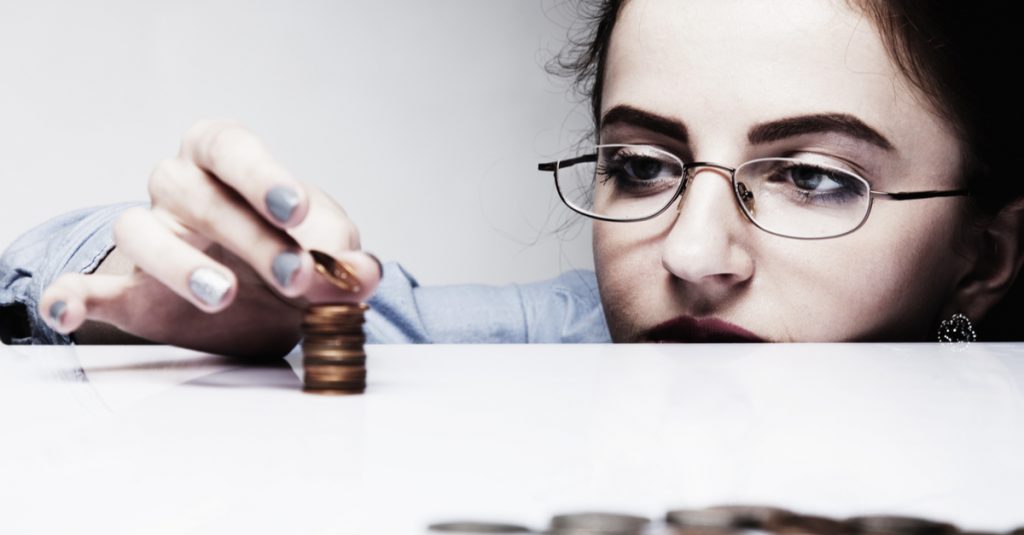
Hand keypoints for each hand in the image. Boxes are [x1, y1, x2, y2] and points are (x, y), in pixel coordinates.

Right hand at [38, 120, 381, 357]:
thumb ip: (343, 257)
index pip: (232, 146)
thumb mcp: (324, 247)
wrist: (256, 303)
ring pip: (140, 232)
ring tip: (226, 296)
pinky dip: (72, 298)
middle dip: (253, 238)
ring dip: (183, 264)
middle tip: (297, 276)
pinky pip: (86, 288)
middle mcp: (179, 186)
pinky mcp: (128, 290)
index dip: (262, 175)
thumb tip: (363, 275)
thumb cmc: (287, 252)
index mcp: (226, 160)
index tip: (296, 211)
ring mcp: (148, 235)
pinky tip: (66, 311)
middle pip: (199, 196)